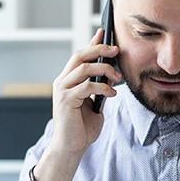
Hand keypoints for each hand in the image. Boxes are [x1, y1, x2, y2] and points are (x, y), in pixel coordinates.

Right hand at [34, 29, 121, 180]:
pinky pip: (87, 87)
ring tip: (117, 78)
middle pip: (80, 56)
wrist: (71, 147)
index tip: (104, 32)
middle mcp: (62, 82)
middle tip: (116, 51)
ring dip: (104, 70)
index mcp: (68, 80)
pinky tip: (112, 94)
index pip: (80, 56)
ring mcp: (62, 90)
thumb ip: (98, 90)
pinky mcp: (66, 100)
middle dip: (99, 50)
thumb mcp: (94, 105)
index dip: (92, 43)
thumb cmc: (82, 128)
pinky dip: (102, 88)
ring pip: (83, 68)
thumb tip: (110, 76)